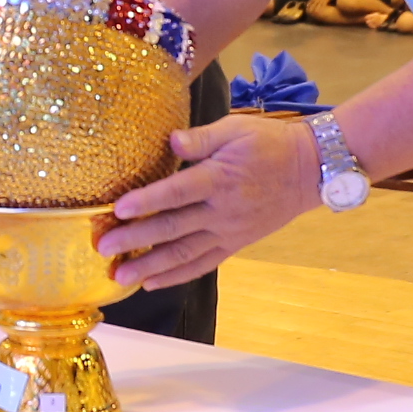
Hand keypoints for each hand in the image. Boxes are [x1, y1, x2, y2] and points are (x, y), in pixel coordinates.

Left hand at [99, 113, 320, 293]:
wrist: (308, 171)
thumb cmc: (268, 143)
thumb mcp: (235, 129)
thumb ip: (201, 138)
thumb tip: (171, 140)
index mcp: (219, 178)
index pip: (177, 192)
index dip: (146, 202)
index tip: (116, 210)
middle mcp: (222, 210)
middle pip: (173, 228)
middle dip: (135, 240)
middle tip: (104, 249)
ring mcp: (228, 232)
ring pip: (184, 253)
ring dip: (150, 267)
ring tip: (120, 278)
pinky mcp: (235, 244)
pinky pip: (203, 264)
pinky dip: (177, 275)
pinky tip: (152, 282)